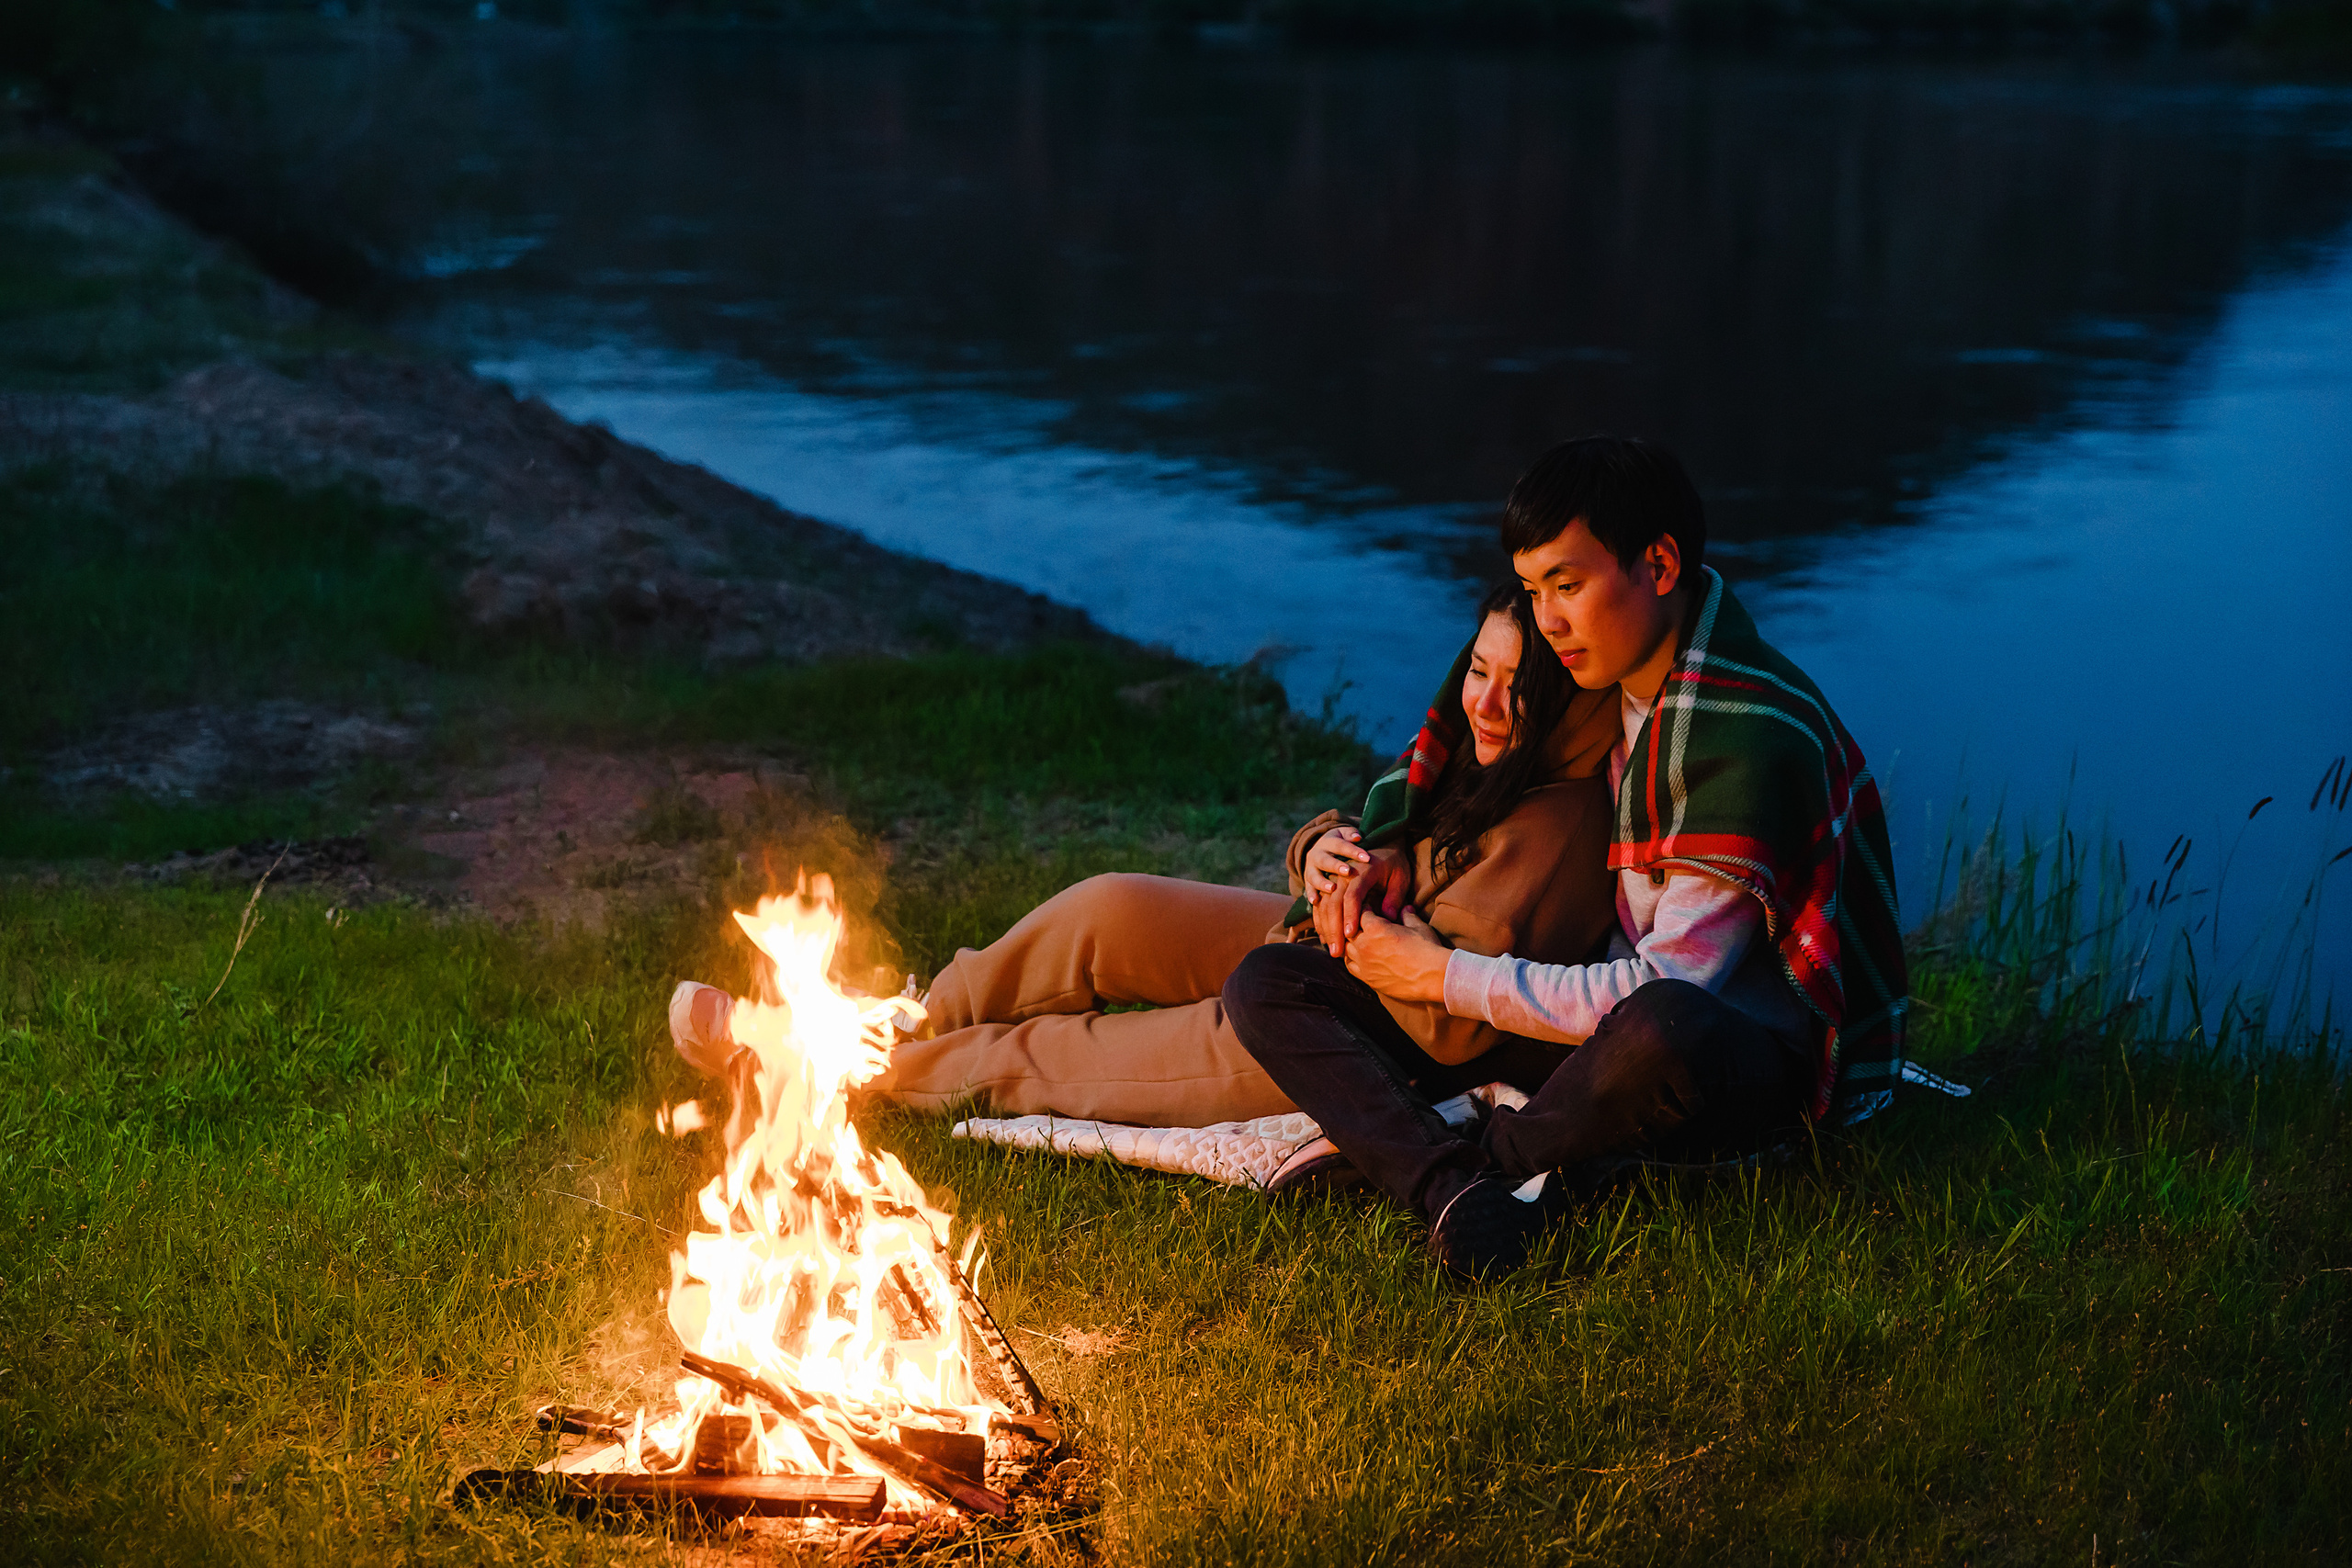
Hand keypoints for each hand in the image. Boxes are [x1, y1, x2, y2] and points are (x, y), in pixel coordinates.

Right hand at [1303, 826, 1370, 898]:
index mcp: (1328, 842)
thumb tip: (1357, 837)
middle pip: (1325, 860)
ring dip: (1322, 882)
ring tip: (1332, 888)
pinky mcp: (1307, 880)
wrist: (1320, 849)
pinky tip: (1315, 901)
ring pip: (1313, 875)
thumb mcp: (1344, 834)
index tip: (1367, 858)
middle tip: (1347, 871)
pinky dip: (1311, 894)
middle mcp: (1316, 854)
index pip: (1341, 845)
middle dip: (1335, 866)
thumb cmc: (1340, 843)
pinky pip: (1308, 887)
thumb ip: (1351, 834)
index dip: (1353, 851)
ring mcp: (1310, 868)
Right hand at [1313, 841, 1412, 957]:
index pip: (1352, 895)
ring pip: (1323, 905)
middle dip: (1334, 928)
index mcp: (1362, 870)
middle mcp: (1343, 874)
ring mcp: (1334, 878)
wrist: (1382, 843)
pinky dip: (1320, 922)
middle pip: (1333, 902)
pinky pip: (1320, 904)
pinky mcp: (1329, 884)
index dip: (1350, 915)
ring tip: (1332, 950)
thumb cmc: (1394, 863)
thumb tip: (1388, 918)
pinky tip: (1325, 938)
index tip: (1350, 934)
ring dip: (1325, 928)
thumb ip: (1395, 896)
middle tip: (1338, 952)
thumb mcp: (1401, 876)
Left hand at [1342, 906, 1449, 1003]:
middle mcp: (1364, 945)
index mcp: (1375, 928)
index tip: (1370, 908)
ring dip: (1351, 942)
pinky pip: (1350, 967)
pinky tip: (1358, 957)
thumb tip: (1405, 908)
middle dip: (1356, 925)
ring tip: (1359, 939)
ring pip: (1346, 949)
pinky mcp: (1368, 979)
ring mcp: (1364, 964)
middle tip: (1364, 923)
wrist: (1433, 977)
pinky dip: (1352, 960)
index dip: (1365, 909)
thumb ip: (1407, 916)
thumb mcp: (1418, 927)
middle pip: (1349, 930)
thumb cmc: (1428, 949)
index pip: (1360, 913)